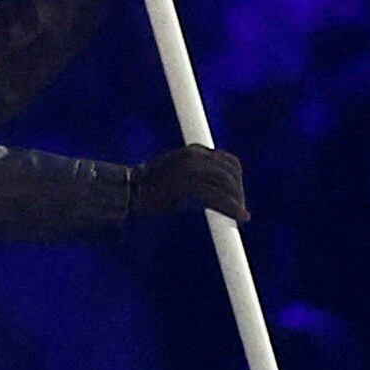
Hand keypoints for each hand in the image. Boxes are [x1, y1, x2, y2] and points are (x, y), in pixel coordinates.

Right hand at [131, 144, 247, 221]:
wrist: (128, 193)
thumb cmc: (149, 189)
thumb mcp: (174, 174)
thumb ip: (194, 176)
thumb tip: (211, 193)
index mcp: (193, 151)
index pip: (227, 161)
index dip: (237, 180)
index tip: (239, 197)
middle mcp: (194, 156)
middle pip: (231, 171)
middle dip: (239, 191)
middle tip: (241, 211)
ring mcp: (190, 170)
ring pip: (226, 182)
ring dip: (237, 200)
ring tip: (240, 215)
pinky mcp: (186, 186)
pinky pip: (216, 197)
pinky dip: (232, 208)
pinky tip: (241, 218)